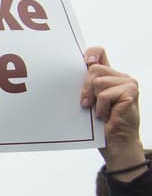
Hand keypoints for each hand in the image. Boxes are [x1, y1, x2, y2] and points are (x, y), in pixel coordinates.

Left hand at [81, 46, 141, 170]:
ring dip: (94, 100)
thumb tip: (65, 75)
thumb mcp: (90, 102)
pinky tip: (105, 116)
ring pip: (98, 81)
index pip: (100, 53)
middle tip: (86, 104)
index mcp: (109, 76)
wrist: (116, 143)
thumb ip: (85, 87)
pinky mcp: (130, 92)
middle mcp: (120, 77)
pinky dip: (101, 107)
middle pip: (94, 69)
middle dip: (85, 88)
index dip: (91, 53)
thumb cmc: (101, 125)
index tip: (84, 62)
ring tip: (100, 112)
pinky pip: (105, 94)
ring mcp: (128, 83)